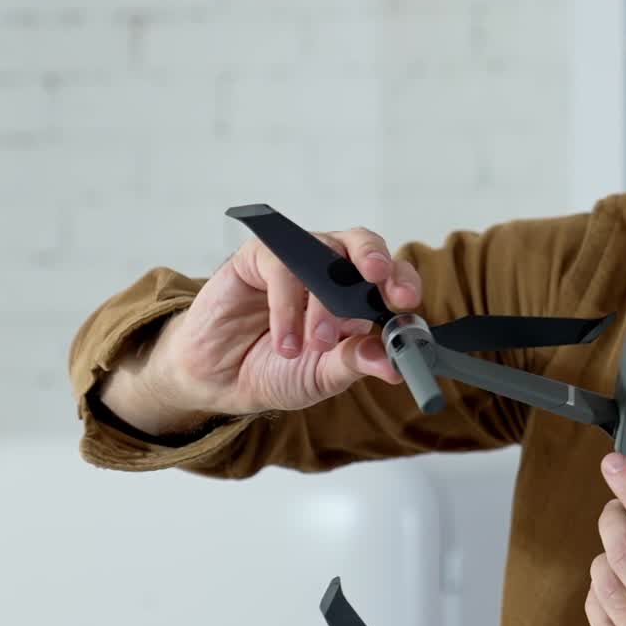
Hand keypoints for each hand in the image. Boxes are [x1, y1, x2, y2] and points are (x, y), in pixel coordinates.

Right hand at [152, 226, 423, 417]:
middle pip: (361, 244)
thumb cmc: (277, 372)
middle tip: (377, 278)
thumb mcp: (324, 376)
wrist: (219, 380)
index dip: (402, 281)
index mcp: (357, 298)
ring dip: (324, 303)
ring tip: (314, 345)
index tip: (406, 301)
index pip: (390, 276)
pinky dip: (287, 306)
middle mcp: (331, 273)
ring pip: (322, 256)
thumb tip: (396, 364)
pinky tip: (284, 340)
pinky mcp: (259, 258)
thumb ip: (356, 363)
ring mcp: (296, 262)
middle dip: (374, 258)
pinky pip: (281, 266)